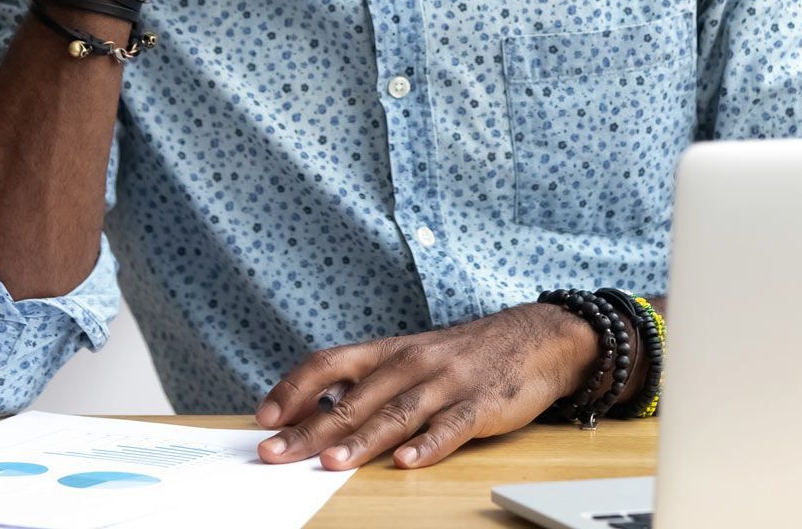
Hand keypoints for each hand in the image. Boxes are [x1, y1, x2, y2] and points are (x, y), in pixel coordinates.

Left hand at [253, 304, 601, 470]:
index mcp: (389, 351)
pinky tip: (408, 462)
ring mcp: (446, 384)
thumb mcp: (412, 357)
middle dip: (310, 430)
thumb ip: (368, 382)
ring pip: (396, 414)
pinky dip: (428, 445)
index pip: (329, 363)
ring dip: (361, 440)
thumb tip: (313, 410)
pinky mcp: (480, 405)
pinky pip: (450, 427)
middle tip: (276, 453)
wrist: (535, 338)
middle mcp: (411, 364)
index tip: (265, 416)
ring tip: (332, 462)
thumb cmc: (465, 354)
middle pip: (353, 399)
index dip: (294, 389)